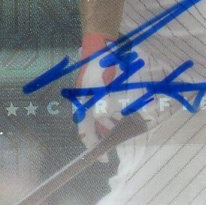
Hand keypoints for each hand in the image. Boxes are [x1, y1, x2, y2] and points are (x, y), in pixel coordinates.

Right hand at [74, 35, 121, 152]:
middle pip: (93, 126)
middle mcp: (85, 103)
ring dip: (110, 124)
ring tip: (122, 128)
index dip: (94, 147)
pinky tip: (123, 113)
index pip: (85, 132)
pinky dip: (113, 112)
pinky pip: (105, 106)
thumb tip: (105, 122)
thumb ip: (103, 108)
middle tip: (117, 143)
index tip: (104, 159)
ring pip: (100, 116)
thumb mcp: (101, 91)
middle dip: (105, 135)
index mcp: (82, 105)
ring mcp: (91, 96)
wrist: (99, 45)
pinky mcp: (100, 89)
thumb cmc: (99, 68)